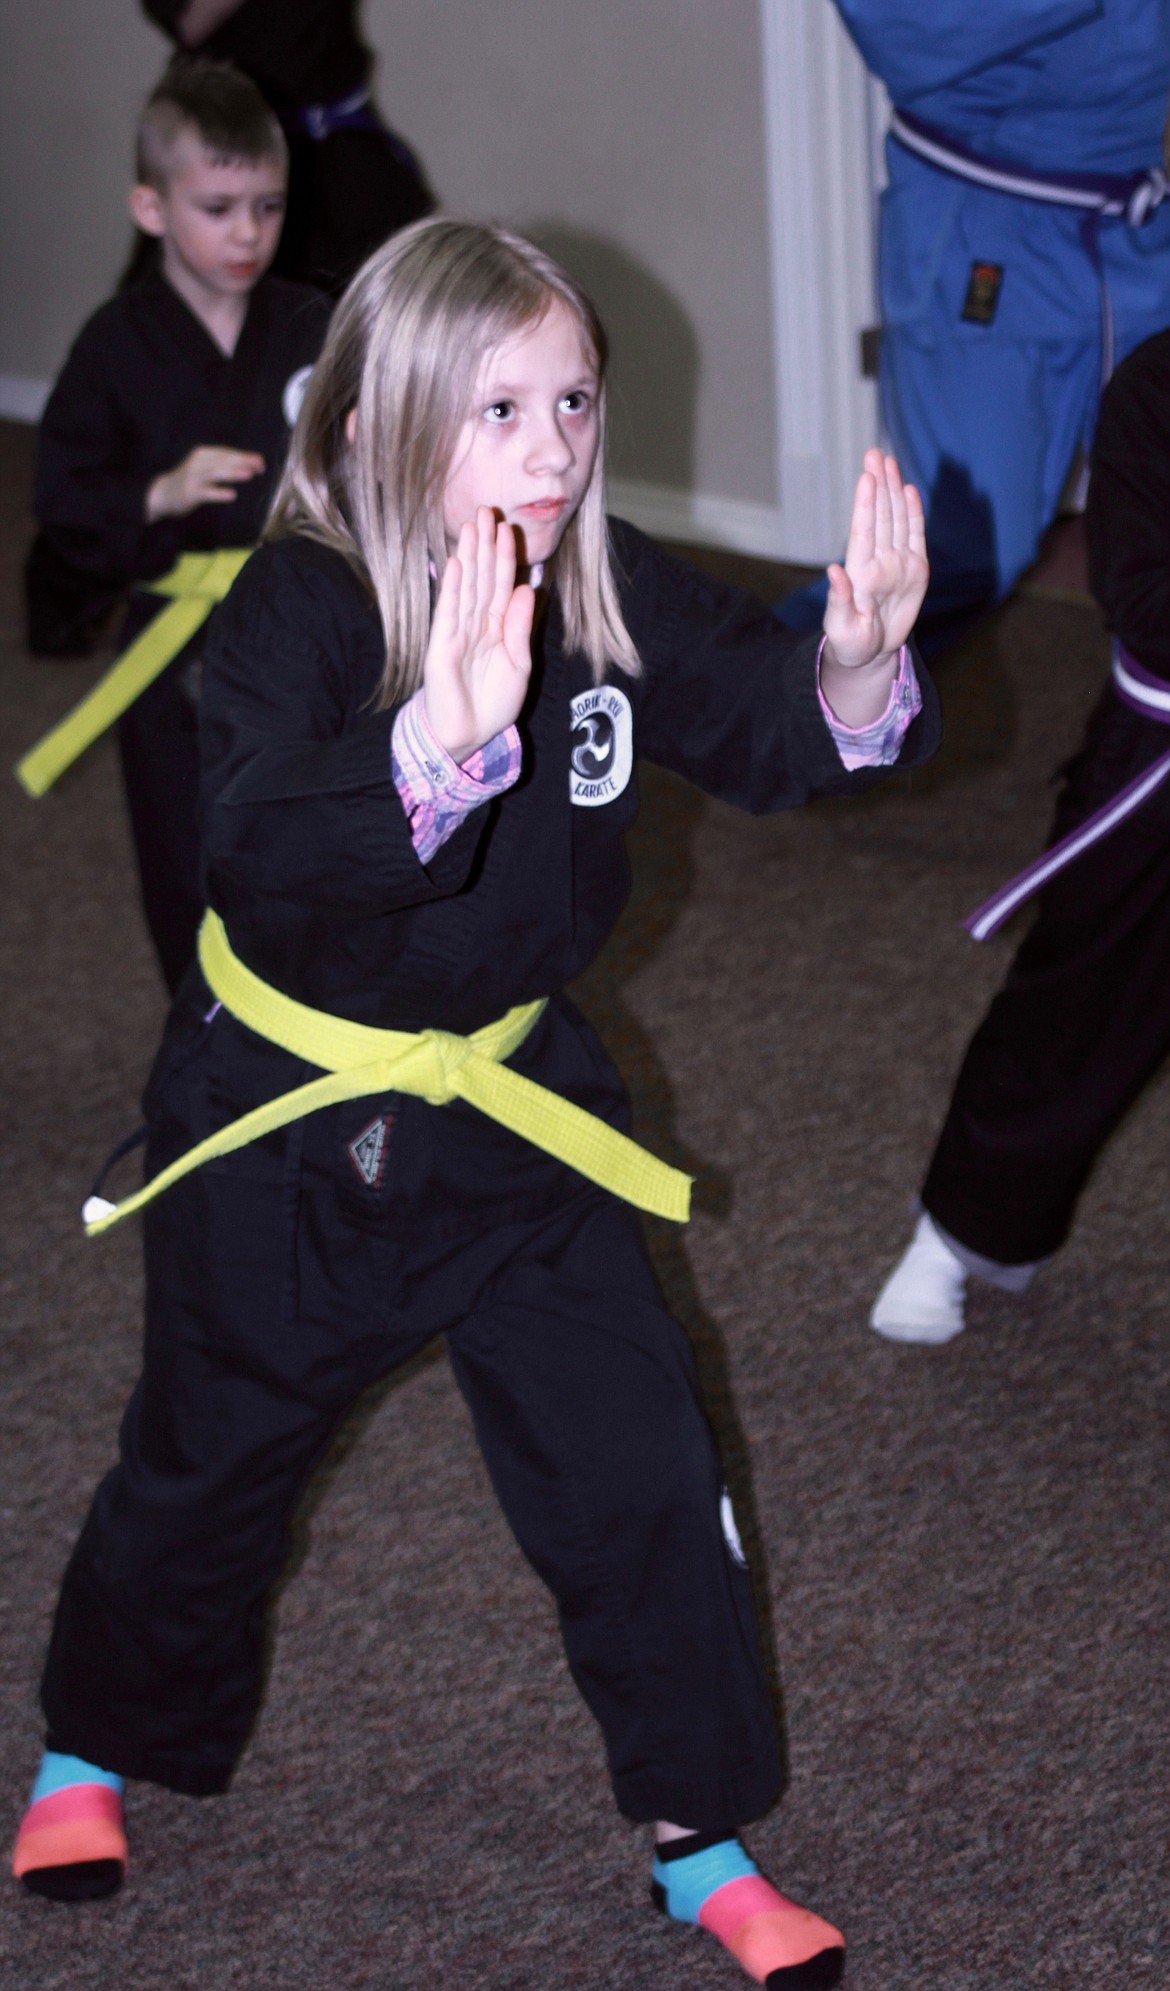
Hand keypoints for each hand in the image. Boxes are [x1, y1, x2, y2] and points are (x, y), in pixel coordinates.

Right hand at [145, 445, 264, 520]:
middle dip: (243, 462)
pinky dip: (219, 493)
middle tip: (260, 466)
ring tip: (249, 474)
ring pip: (215, 474)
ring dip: (233, 473)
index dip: (244, 456)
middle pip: (223, 461)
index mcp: (203, 454)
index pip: (226, 453)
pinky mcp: (190, 493)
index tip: (261, 460)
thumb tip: (250, 464)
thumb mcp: (204, 467)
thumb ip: (223, 465)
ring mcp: (193, 478)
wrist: (162, 493)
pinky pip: (206, 493)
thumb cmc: (189, 480)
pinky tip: (232, 495)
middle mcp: (198, 462)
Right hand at [423, 509, 534, 763]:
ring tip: (471, 527)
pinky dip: (451, 589)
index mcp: (495, 627)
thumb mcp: (519, 664)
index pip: (499, 584)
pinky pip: (447, 613)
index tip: (508, 527)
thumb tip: (524, 589)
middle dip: (484, 545)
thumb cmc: (494, 704)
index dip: (504, 557)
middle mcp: (475, 624)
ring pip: (465, 588)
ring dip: (468, 557)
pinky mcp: (441, 647)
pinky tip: (454, 564)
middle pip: (481, 577)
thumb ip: (519, 628)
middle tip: (486, 510)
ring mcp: (456, 633)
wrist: (470, 737)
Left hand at [822, 449, 927, 672]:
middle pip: (879, 517)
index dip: (865, 504)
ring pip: (896, 520)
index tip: (866, 477)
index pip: (863, 532)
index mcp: (860, 573)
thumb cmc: (850, 643)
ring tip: (888, 462)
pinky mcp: (916, 571)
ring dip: (893, 491)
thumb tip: (833, 571)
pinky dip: (914, 514)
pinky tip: (909, 491)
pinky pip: (915, 537)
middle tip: (874, 453)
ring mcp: (897, 564)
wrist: (870, 654)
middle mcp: (879, 562)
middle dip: (878, 485)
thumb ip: (839, 600)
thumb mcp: (842, 628)